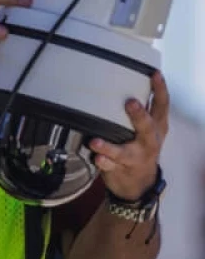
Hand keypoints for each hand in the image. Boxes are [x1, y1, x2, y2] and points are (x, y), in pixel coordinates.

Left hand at [89, 72, 168, 201]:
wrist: (139, 184)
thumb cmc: (141, 148)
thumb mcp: (148, 129)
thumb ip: (141, 109)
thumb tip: (125, 78)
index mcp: (156, 128)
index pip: (161, 106)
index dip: (160, 90)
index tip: (154, 74)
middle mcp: (148, 142)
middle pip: (146, 128)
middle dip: (139, 116)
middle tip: (131, 103)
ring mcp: (134, 157)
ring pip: (123, 152)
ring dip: (109, 147)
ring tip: (96, 142)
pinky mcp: (120, 169)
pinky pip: (109, 166)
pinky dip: (102, 162)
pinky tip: (96, 158)